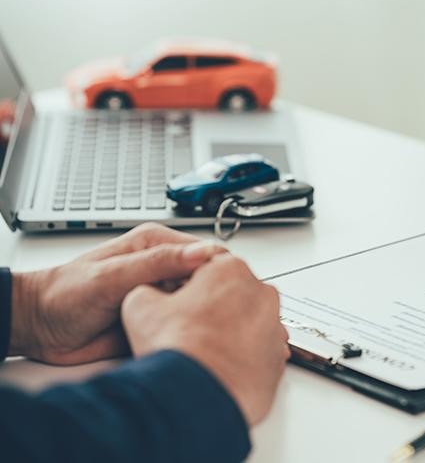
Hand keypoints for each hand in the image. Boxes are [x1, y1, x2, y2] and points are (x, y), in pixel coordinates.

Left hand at [9, 223, 225, 364]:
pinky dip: (187, 333)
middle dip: (213, 297)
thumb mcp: (113, 275)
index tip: (225, 290)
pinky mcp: (157, 320)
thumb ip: (158, 263)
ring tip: (199, 329)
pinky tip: (186, 339)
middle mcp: (163, 268)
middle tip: (212, 314)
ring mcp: (161, 295)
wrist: (39, 328)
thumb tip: (201, 253)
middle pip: (207, 280)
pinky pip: (182, 327)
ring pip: (198, 305)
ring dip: (201, 317)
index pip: (206, 253)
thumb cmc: (65, 293)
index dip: (219, 271)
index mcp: (157, 245)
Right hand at [121, 253, 289, 425]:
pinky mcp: (278, 358)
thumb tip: (151, 293)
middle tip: (186, 330)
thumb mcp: (140, 305)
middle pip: (231, 294)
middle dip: (212, 309)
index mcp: (231, 268)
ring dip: (229, 333)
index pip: (206, 269)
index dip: (185, 288)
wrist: (199, 397)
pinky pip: (258, 352)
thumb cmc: (178, 350)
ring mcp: (274, 326)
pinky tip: (219, 367)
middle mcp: (262, 293)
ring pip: (248, 324)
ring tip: (201, 351)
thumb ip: (149, 289)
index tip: (174, 304)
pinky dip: (242, 358)